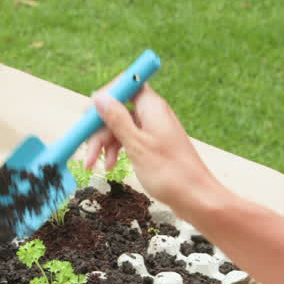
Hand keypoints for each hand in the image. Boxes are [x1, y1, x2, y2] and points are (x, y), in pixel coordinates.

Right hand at [85, 83, 226, 212]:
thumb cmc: (169, 172)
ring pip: (120, 127)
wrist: (196, 197)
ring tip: (93, 166)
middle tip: (87, 152)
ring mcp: (153, 129)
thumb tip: (99, 96)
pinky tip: (111, 166)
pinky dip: (117, 150)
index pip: (124, 85)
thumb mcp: (136, 145)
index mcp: (151, 106)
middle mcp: (152, 113)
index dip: (104, 96)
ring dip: (104, 144)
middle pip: (117, 109)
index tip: (87, 116)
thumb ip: (116, 119)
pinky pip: (129, 139)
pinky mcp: (153, 145)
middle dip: (98, 129)